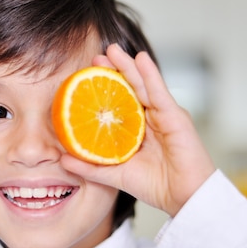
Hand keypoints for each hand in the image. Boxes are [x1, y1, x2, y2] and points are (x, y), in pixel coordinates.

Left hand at [60, 44, 214, 216]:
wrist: (184, 198)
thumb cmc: (155, 186)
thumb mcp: (115, 175)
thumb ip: (90, 167)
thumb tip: (62, 159)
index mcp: (137, 130)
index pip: (119, 103)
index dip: (103, 89)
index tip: (84, 75)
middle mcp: (151, 119)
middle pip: (130, 89)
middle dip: (114, 71)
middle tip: (96, 56)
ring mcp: (164, 115)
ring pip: (143, 85)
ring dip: (128, 66)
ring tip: (113, 50)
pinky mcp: (176, 116)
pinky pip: (160, 92)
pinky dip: (150, 75)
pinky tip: (141, 59)